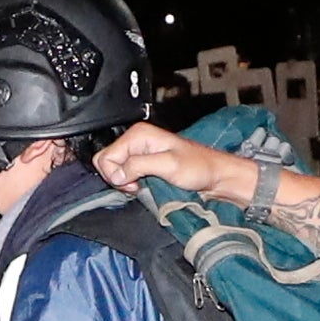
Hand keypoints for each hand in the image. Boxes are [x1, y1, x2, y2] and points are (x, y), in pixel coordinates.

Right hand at [91, 122, 210, 192]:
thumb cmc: (199, 166)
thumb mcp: (168, 165)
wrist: (214, 176)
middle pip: (106, 162)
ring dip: (125, 183)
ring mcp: (139, 154)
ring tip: (143, 185)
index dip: (115, 174)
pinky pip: (125, 176)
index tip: (132, 182)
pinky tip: (144, 185)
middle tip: (136, 184)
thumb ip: (139, 166)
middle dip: (117, 178)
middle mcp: (136, 142)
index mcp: (138, 135)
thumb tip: (117, 174)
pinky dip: (130, 184)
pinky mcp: (143, 165)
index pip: (106, 156)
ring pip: (114, 171)